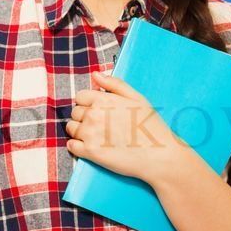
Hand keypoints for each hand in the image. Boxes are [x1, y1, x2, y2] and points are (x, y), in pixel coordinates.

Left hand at [65, 71, 188, 183]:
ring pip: (71, 128)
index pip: (80, 97)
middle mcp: (93, 115)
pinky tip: (91, 147)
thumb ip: (114, 84)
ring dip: (80, 131)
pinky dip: (77, 146)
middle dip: (85, 117)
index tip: (99, 111)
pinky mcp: (89, 152)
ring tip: (98, 136)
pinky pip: (71, 146)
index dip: (89, 103)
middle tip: (102, 125)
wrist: (159, 155)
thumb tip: (95, 74)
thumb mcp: (137, 98)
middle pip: (75, 112)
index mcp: (103, 100)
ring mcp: (89, 134)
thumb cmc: (150, 126)